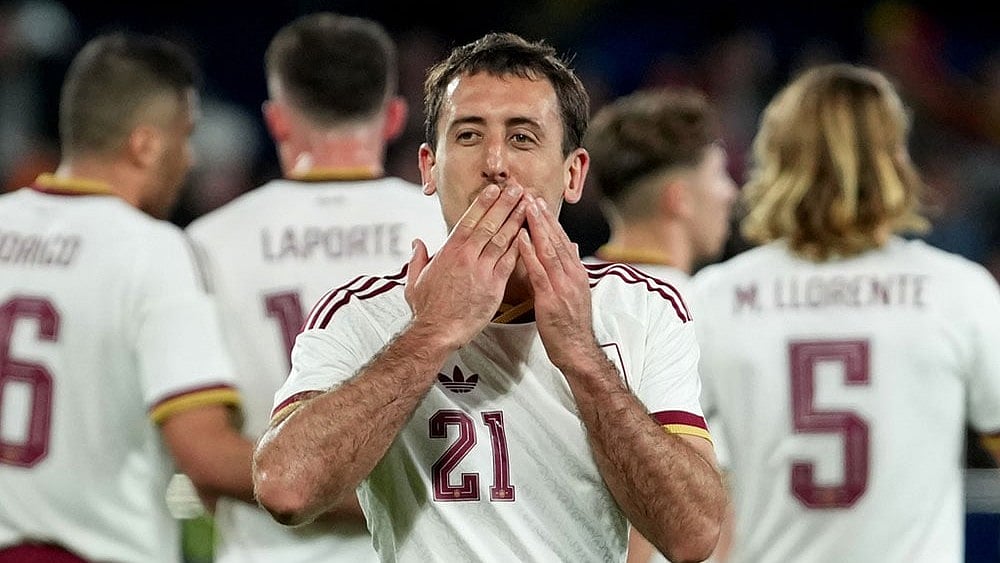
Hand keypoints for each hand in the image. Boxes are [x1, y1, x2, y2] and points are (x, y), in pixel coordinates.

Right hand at [405, 183, 527, 349]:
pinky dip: (520, 246)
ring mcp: (481, 270)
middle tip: (518, 188)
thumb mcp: (414, 280)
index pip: (469, 220)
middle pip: (489, 224)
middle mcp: (466, 257)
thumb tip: (417, 243)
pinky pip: (510, 261)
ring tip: (528, 205)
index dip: (484, 203)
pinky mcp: (494, 286)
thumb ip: (418, 258)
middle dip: (505, 204)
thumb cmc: (426, 309)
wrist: (436, 332)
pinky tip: (530, 234)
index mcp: (448, 251)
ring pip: (502, 239)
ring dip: (517, 220)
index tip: (494, 189)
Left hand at [517, 196, 596, 367]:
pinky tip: (520, 237)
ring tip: (525, 206)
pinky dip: (529, 252)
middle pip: (555, 238)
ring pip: (548, 249)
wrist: (577, 350)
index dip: (550, 219)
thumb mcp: (575, 292)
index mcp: (576, 272)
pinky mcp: (551, 298)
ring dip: (537, 225)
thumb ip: (571, 268)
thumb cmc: (571, 324)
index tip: (538, 200)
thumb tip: (570, 246)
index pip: (561, 239)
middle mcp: (572, 274)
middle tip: (529, 193)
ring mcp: (563, 285)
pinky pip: (539, 270)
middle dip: (542, 214)